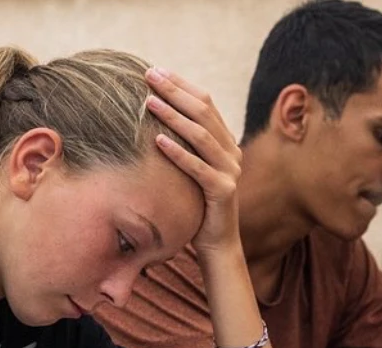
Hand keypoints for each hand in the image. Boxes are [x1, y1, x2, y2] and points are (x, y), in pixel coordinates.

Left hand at [144, 67, 241, 253]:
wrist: (216, 242)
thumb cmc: (196, 204)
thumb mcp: (191, 168)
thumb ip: (184, 144)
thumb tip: (154, 115)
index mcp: (226, 141)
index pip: (205, 102)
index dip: (181, 84)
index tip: (156, 70)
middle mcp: (232, 151)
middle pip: (203, 112)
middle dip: (174, 91)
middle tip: (149, 76)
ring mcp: (230, 170)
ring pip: (200, 135)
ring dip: (173, 116)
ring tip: (149, 102)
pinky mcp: (223, 190)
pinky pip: (198, 168)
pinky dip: (178, 152)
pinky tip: (157, 140)